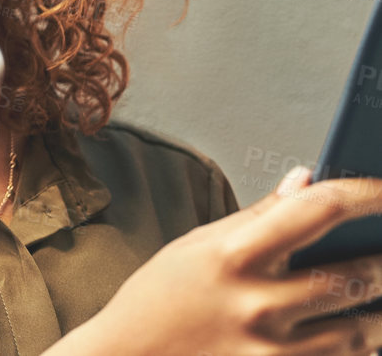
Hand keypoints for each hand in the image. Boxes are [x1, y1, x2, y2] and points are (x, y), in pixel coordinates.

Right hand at [54, 166, 381, 355]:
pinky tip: (365, 327)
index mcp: (233, 255)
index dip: (367, 194)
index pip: (319, 210)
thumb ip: (258, 216)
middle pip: (359, 276)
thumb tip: (306, 179)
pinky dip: (364, 345)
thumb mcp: (196, 245)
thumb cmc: (158, 300)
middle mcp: (259, 304)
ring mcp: (274, 352)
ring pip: (366, 330)